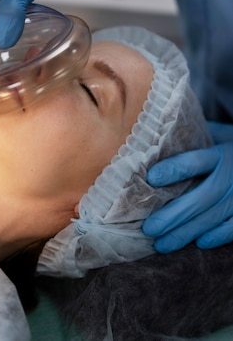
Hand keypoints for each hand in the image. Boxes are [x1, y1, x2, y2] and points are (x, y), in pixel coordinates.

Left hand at [143, 122, 232, 252]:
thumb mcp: (219, 134)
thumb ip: (194, 135)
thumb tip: (157, 130)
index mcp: (221, 154)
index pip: (194, 162)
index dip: (173, 170)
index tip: (150, 178)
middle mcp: (230, 176)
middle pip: (200, 198)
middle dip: (173, 215)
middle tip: (149, 228)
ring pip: (212, 217)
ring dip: (186, 233)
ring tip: (160, 244)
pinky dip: (217, 236)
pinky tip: (199, 243)